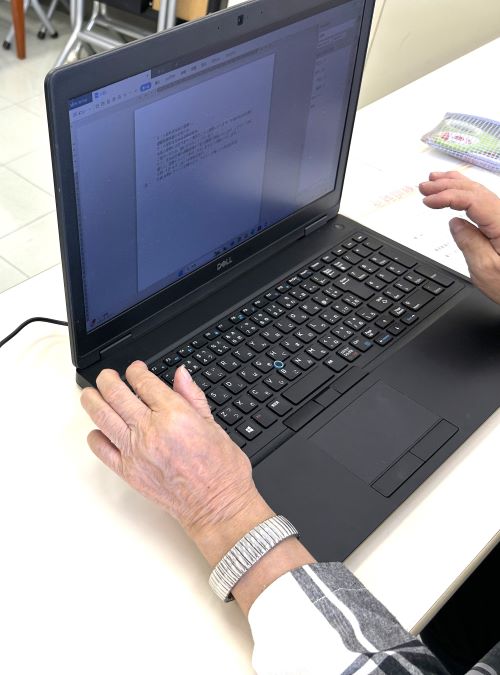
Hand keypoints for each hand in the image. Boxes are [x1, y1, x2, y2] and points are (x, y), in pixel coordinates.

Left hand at [81, 361, 271, 561]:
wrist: (216, 506)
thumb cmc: (221, 470)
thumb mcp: (213, 425)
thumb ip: (192, 397)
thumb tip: (181, 374)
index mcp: (174, 414)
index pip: (144, 382)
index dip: (136, 371)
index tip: (136, 369)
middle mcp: (150, 430)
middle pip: (117, 394)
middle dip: (108, 380)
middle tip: (107, 376)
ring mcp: (135, 452)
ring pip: (103, 417)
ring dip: (93, 401)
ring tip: (90, 394)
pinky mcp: (127, 472)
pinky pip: (101, 450)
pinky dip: (95, 437)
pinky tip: (98, 431)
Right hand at [419, 171, 499, 303]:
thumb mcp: (485, 270)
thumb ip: (469, 243)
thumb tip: (455, 223)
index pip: (472, 199)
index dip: (447, 196)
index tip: (427, 201)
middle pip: (476, 191)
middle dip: (448, 185)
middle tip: (425, 186)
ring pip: (480, 193)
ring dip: (456, 185)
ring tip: (436, 181)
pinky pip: (483, 202)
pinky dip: (466, 194)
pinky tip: (457, 193)